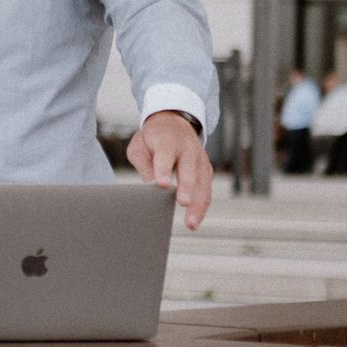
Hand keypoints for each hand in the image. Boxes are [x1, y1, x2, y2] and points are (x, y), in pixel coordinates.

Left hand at [128, 109, 212, 228]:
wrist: (173, 122)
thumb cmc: (152, 139)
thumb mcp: (139, 146)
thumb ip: (144, 166)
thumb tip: (150, 188)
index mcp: (167, 140)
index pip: (165, 155)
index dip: (163, 169)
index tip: (161, 184)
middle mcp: (187, 149)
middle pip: (189, 169)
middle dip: (187, 186)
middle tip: (184, 203)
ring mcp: (200, 159)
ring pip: (202, 183)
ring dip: (198, 203)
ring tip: (191, 223)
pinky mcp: (206, 169)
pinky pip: (206, 189)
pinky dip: (203, 205)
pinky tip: (196, 219)